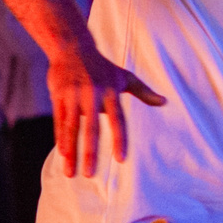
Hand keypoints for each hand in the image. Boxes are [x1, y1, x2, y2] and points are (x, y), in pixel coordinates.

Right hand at [48, 42, 165, 176]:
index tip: (120, 160)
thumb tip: (164, 102)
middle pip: (92, 129)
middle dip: (90, 153)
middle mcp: (92, 95)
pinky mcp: (59, 96)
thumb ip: (143, 91)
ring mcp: (73, 96)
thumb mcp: (124, 76)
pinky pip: (59, 121)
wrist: (72, 47)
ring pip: (72, 128)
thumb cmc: (102, 66)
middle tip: (90, 175)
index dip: (119, 140)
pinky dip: (60, 139)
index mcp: (110, 93)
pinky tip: (62, 155)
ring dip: (71, 152)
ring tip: (71, 172)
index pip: (118, 120)